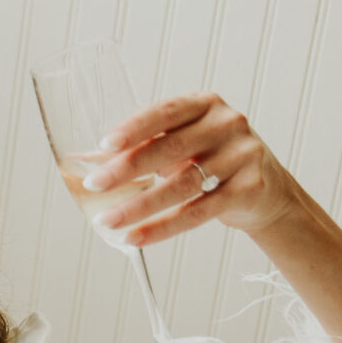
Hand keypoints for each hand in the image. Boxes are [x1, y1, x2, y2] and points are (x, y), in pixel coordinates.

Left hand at [82, 91, 301, 247]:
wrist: (264, 189)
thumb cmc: (207, 160)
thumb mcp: (178, 146)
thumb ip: (136, 149)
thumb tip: (77, 162)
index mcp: (205, 105)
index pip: (166, 111)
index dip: (135, 127)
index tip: (104, 144)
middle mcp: (227, 124)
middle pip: (171, 148)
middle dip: (128, 169)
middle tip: (94, 185)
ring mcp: (242, 155)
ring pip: (183, 184)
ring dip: (139, 206)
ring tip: (107, 221)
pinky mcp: (249, 188)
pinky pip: (199, 212)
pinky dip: (162, 228)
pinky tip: (134, 238)